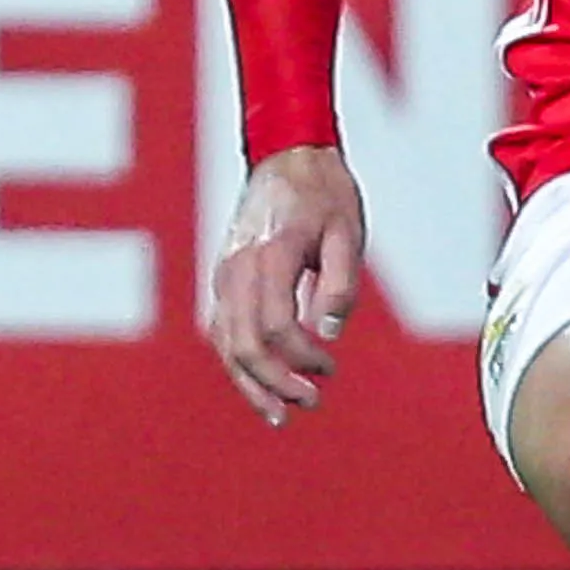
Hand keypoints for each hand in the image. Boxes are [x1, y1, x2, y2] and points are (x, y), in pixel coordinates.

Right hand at [207, 145, 365, 423]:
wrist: (287, 155)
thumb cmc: (325, 193)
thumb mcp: (348, 232)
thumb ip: (341, 284)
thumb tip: (330, 333)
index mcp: (270, 256)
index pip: (275, 326)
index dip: (301, 356)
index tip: (331, 367)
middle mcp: (236, 269)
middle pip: (243, 344)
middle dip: (274, 382)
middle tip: (310, 402)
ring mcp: (223, 274)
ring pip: (225, 343)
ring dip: (250, 383)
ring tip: (280, 413)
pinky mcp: (222, 278)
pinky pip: (221, 330)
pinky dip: (237, 363)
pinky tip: (258, 384)